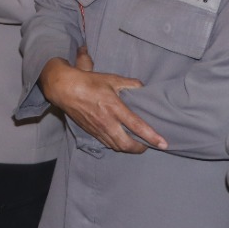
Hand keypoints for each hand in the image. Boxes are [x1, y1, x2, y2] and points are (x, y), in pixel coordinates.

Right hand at [37, 47, 157, 151]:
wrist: (64, 89)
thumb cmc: (88, 82)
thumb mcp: (112, 79)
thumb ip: (130, 84)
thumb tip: (143, 88)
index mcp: (114, 107)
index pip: (137, 126)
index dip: (151, 136)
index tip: (164, 143)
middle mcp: (107, 121)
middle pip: (127, 144)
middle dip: (140, 148)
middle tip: (149, 145)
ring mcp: (98, 129)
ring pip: (117, 146)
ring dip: (129, 148)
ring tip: (137, 144)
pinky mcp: (91, 132)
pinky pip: (107, 143)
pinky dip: (117, 145)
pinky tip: (121, 140)